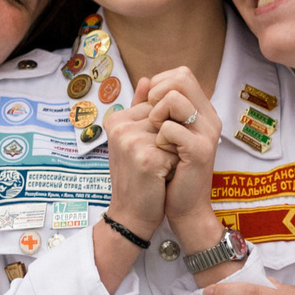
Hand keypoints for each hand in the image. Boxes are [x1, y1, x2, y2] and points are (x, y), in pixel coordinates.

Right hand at [102, 101, 174, 237]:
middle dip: (172, 139)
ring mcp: (131, 141)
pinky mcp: (145, 157)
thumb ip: (140, 109)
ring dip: (175, 152)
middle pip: (167, 117)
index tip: (151, 152)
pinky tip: (162, 178)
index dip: (164, 130)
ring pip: (174, 131)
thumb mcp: (135, 140)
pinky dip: (176, 164)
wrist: (132, 216)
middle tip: (157, 163)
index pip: (157, 106)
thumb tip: (148, 79)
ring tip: (159, 170)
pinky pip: (177, 148)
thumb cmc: (138, 178)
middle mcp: (120, 126)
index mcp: (117, 119)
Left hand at [142, 68, 220, 238]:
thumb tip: (144, 80)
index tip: (151, 107)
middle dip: (157, 94)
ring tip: (158, 137)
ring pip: (174, 99)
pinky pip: (171, 128)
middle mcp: (209, 117)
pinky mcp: (201, 150)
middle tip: (152, 119)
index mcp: (202, 111)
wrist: (183, 208)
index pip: (182, 74)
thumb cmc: (170, 172)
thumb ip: (153, 107)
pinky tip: (164, 155)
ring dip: (156, 116)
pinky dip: (160, 139)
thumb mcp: (161, 133)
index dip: (160, 84)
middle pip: (182, 78)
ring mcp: (207, 133)